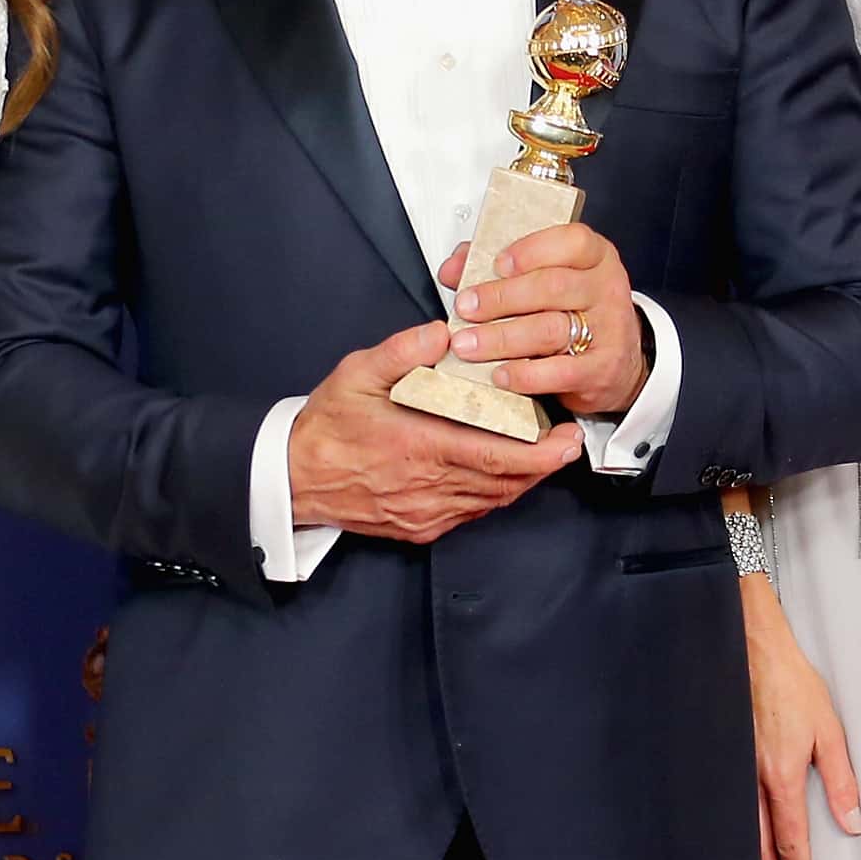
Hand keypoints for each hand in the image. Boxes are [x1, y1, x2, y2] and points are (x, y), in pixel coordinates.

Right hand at [288, 319, 583, 542]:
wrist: (293, 478)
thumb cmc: (326, 426)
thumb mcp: (356, 374)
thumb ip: (401, 351)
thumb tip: (442, 331)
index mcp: (419, 447)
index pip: (497, 457)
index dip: (541, 452)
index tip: (567, 436)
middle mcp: (429, 488)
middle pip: (506, 483)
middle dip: (544, 464)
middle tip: (567, 440)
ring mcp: (426, 514)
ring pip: (493, 501)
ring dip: (522, 479)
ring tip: (541, 452)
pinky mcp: (421, 528)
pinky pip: (471, 513)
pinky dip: (493, 493)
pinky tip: (500, 473)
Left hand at [442, 223, 648, 415]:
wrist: (618, 362)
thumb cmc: (575, 312)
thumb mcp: (548, 280)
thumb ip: (501, 268)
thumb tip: (454, 268)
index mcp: (595, 257)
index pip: (572, 241)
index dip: (532, 250)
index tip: (498, 263)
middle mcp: (606, 289)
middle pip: (551, 286)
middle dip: (500, 297)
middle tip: (466, 307)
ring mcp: (608, 330)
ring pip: (550, 329)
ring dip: (501, 337)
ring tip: (468, 344)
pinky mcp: (602, 369)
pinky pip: (559, 371)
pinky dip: (524, 374)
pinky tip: (500, 373)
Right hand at [740, 559, 859, 859]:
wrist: (751, 647)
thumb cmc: (791, 684)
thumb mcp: (830, 729)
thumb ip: (842, 779)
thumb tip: (851, 822)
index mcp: (783, 775)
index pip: (791, 838)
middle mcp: (752, 779)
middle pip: (757, 845)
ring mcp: (732, 769)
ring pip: (737, 829)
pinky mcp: (720, 758)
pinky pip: (723, 805)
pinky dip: (726, 832)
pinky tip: (728, 842)